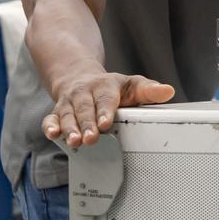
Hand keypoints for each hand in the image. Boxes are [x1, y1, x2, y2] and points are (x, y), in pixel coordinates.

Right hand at [44, 71, 174, 147]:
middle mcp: (85, 93)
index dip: (105, 110)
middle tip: (91, 138)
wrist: (80, 78)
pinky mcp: (57, 111)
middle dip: (87, 124)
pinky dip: (50, 126)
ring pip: (68, 115)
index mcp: (105, 86)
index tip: (107, 122)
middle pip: (85, 109)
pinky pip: (50, 118)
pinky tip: (53, 134)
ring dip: (70, 129)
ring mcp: (69, 102)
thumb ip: (148, 90)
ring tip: (74, 141)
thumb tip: (168, 91)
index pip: (105, 99)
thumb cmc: (111, 88)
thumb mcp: (131, 85)